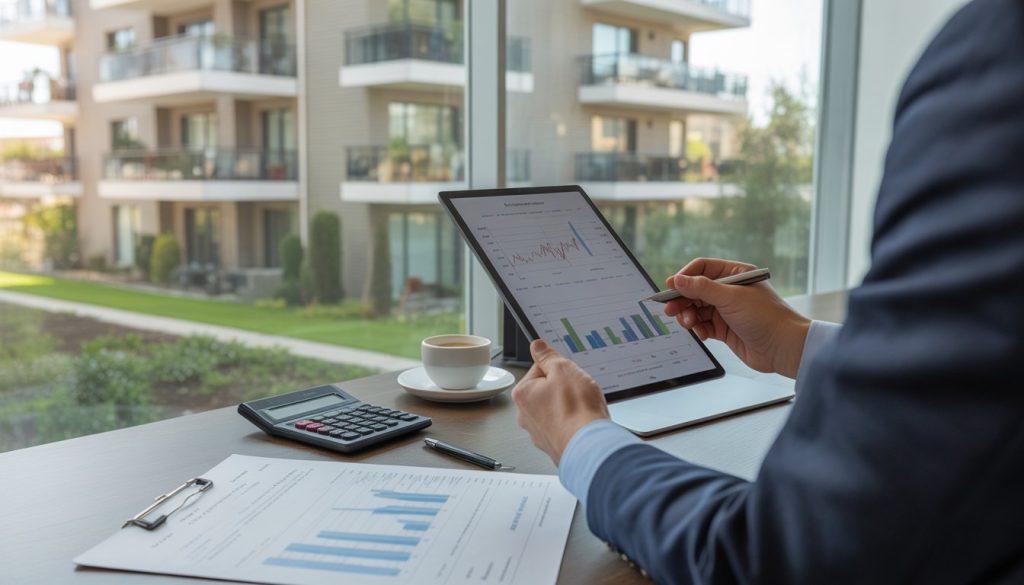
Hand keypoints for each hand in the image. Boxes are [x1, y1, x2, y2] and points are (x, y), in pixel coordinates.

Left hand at [511, 340, 609, 464]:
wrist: (589, 446)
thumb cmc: (575, 409)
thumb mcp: (563, 369)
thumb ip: (548, 356)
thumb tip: (537, 347)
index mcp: (523, 393)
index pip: (540, 369)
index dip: (559, 368)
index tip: (569, 373)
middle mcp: (526, 415)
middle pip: (548, 390)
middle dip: (565, 388)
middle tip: (579, 391)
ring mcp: (539, 432)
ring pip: (558, 408)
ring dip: (571, 406)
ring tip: (584, 408)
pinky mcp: (554, 444)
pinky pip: (565, 426)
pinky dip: (574, 423)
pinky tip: (584, 423)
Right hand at [664, 258, 810, 377]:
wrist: (784, 348)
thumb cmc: (766, 317)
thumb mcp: (731, 298)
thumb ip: (702, 288)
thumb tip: (678, 280)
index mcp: (735, 274)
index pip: (703, 268)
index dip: (685, 276)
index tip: (670, 286)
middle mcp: (730, 290)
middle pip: (696, 290)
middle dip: (683, 300)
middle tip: (670, 310)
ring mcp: (727, 310)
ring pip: (697, 309)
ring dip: (689, 316)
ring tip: (689, 324)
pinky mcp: (725, 329)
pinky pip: (703, 325)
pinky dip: (698, 329)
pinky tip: (701, 334)